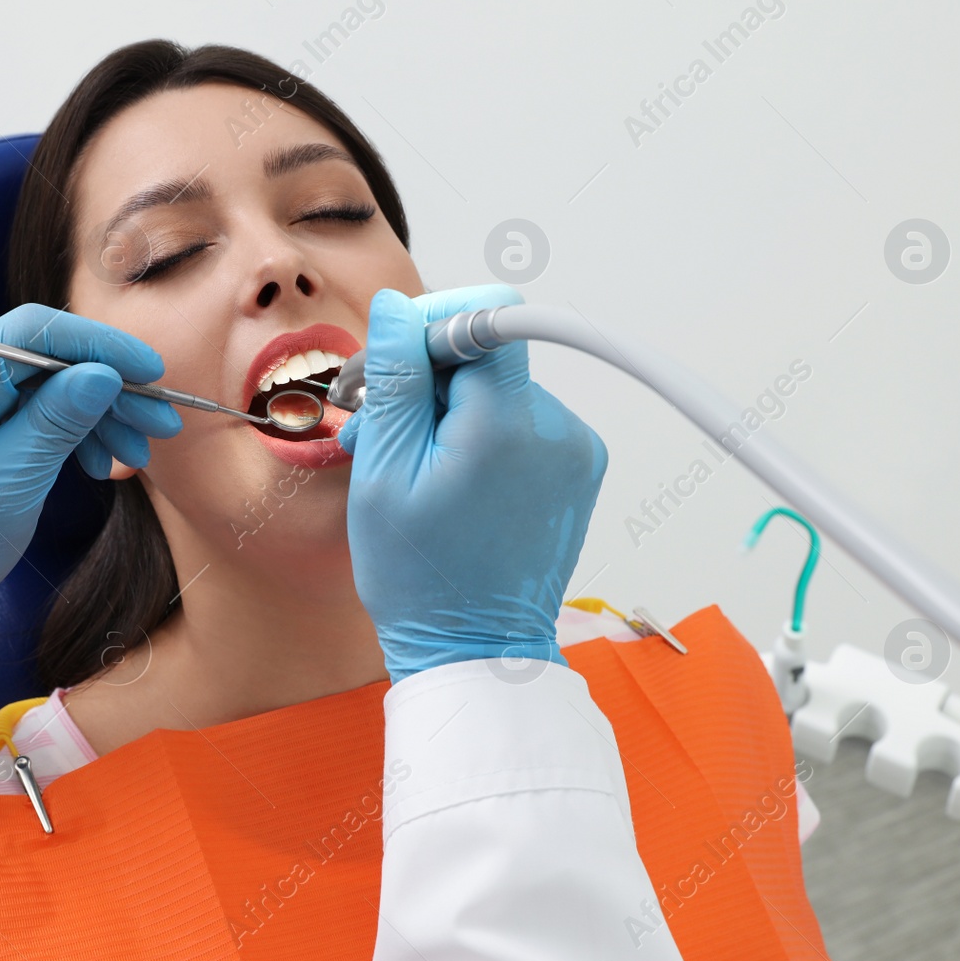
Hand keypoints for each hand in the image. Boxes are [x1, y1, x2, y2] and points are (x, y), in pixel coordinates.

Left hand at [0, 304, 181, 656]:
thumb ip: (57, 421)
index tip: (152, 374)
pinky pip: (22, 402)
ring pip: (40, 381)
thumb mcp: (9, 485)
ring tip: (134, 455)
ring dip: (93, 413)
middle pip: (42, 357)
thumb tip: (105, 372)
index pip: (31, 333)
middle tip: (160, 424)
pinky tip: (97, 460)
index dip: (101, 346)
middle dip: (107, 389)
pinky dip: (64, 427)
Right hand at [337, 285, 606, 681]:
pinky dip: (486, 440)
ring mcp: (576, 451)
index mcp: (506, 424)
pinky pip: (524, 426)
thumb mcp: (383, 472)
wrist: (476, 651)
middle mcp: (557, 429)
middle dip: (431, 383)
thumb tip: (399, 309)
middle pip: (488, 360)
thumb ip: (396, 380)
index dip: (428, 331)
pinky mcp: (580, 471)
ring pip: (502, 393)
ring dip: (455, 415)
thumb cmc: (422, 576)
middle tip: (379, 429)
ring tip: (416, 470)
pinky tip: (454, 484)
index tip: (391, 365)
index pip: (481, 321)